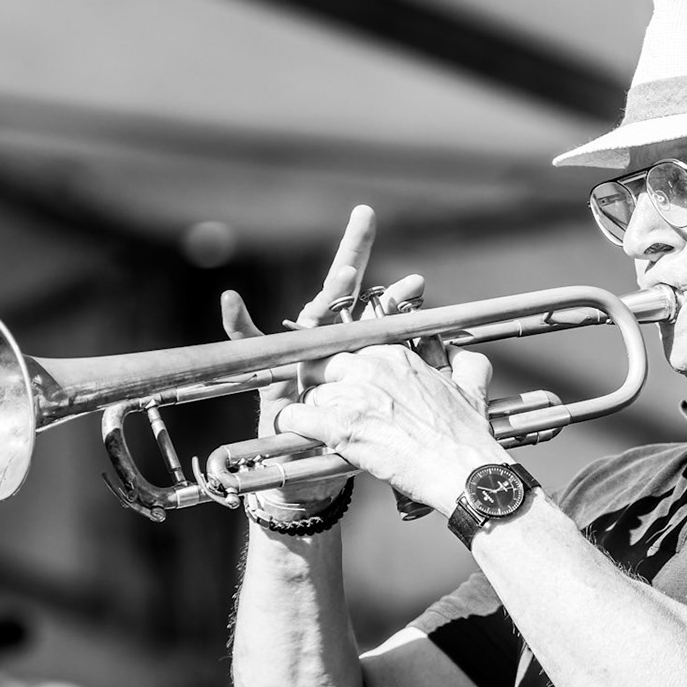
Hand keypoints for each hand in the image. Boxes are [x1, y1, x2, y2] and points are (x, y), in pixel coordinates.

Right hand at [222, 205, 419, 510]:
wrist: (309, 470)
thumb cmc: (344, 438)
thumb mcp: (380, 411)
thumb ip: (413, 379)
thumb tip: (456, 355)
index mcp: (354, 350)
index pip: (377, 313)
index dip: (396, 297)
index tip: (420, 282)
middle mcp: (325, 343)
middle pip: (342, 294)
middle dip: (354, 254)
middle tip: (366, 216)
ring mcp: (296, 353)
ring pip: (311, 315)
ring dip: (326, 292)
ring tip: (343, 270)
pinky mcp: (267, 370)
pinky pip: (246, 342)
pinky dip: (236, 321)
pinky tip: (230, 301)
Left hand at [276, 331, 502, 516]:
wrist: (465, 471)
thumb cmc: (468, 437)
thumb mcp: (471, 387)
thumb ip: (464, 361)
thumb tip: (458, 350)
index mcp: (395, 355)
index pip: (349, 348)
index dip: (342, 368)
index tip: (341, 382)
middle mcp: (371, 367)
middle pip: (321, 364)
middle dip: (318, 384)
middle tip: (325, 405)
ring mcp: (354, 395)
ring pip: (309, 392)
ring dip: (311, 410)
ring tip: (320, 428)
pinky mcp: (340, 426)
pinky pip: (295, 416)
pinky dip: (291, 425)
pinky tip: (296, 434)